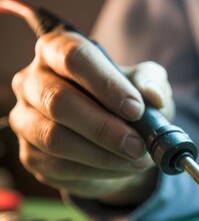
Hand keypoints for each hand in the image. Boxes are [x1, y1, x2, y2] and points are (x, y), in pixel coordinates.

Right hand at [9, 32, 173, 203]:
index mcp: (57, 49)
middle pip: (58, 100)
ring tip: (136, 160)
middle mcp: (32, 81)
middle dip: (104, 127)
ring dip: (102, 154)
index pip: (74, 57)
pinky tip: (121, 169)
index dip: (106, 84)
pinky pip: (58, 166)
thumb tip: (152, 94)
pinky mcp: (30, 154)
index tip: (136, 109)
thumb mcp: (146, 85)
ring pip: (55, 137)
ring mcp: (25, 118)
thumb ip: (151, 82)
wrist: (119, 142)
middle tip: (138, 145)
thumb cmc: (129, 103)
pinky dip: (96, 171)